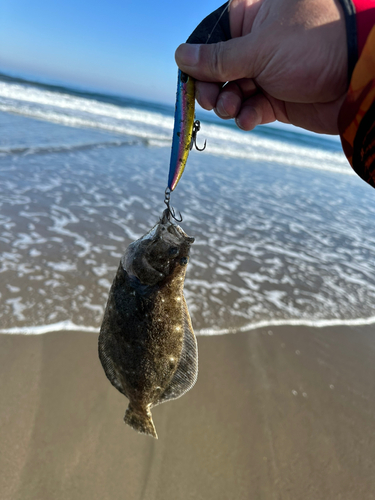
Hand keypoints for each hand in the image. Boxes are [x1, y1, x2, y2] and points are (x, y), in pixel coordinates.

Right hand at [175, 0, 347, 133]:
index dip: (195, 64)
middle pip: (215, 69)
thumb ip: (217, 59)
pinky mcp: (275, 98)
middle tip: (213, 102)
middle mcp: (254, 44)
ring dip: (228, 104)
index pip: (207, 39)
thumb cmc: (312, 48)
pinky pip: (250, 109)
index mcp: (249, 18)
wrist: (356, 79)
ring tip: (235, 109)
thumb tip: (181, 57)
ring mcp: (265, 72)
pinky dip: (246, 116)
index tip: (188, 84)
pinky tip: (249, 119)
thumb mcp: (259, 50)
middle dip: (211, 88)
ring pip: (231, 92)